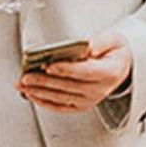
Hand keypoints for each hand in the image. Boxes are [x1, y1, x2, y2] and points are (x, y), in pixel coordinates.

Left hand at [17, 31, 132, 112]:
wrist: (121, 67)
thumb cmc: (115, 52)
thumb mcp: (114, 39)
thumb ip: (100, 42)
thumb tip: (86, 47)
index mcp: (109, 73)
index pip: (84, 72)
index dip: (65, 69)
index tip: (49, 65)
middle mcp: (99, 90)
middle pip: (68, 86)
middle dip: (45, 81)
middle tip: (27, 76)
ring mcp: (90, 100)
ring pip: (61, 97)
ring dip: (40, 92)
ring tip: (24, 85)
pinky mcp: (82, 105)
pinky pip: (61, 106)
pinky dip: (45, 102)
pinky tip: (33, 96)